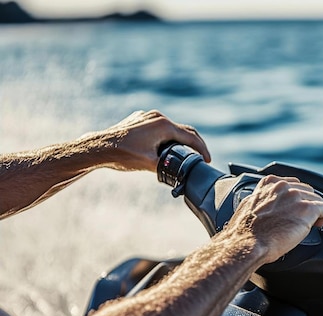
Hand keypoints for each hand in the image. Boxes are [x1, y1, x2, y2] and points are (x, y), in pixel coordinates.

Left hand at [91, 110, 210, 171]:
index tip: (208, 160)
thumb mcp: (150, 165)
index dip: (202, 150)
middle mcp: (157, 117)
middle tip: (201, 157)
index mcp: (164, 126)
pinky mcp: (140, 119)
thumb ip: (169, 168)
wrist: (98, 147)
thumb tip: (180, 175)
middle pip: (183, 130)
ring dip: (179, 140)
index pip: (191, 137)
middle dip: (194, 144)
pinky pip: (159, 127)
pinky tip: (164, 147)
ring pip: (171, 128)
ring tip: (184, 153)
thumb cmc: (122, 155)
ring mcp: (148, 116)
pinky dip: (166, 136)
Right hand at [225, 175, 322, 263]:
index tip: (296, 208)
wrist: (247, 244)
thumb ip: (261, 199)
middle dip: (307, 204)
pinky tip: (318, 225)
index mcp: (269, 183)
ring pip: (317, 199)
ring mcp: (296, 197)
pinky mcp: (307, 210)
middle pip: (307, 190)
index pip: (293, 184)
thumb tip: (266, 204)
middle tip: (302, 219)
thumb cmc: (244, 232)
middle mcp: (284, 186)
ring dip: (315, 212)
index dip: (297, 198)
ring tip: (309, 224)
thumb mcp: (248, 206)